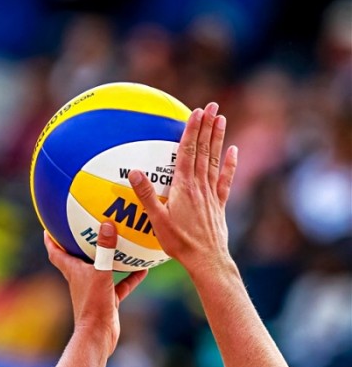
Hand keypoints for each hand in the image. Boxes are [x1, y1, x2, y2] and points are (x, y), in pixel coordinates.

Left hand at [44, 223, 147, 353]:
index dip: (51, 239)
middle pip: (76, 258)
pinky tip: (143, 269)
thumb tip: (108, 224)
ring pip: (101, 269)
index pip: (55, 252)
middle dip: (80, 243)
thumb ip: (105, 250)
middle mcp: (81, 278)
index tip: (49, 227)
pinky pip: (120, 284)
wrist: (99, 334)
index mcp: (73, 271)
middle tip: (88, 227)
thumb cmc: (93, 304)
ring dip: (108, 258)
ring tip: (121, 244)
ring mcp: (95, 289)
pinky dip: (130, 277)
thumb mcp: (100, 273)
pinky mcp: (108, 299)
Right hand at [128, 102, 237, 275]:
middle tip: (211, 106)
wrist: (206, 260)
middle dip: (206, 126)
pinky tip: (233, 150)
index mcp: (184, 187)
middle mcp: (200, 186)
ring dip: (217, 138)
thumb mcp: (156, 220)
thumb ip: (146, 195)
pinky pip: (225, 179)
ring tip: (220, 118)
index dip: (191, 131)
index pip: (188, 152)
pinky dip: (230, 163)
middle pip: (203, 150)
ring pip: (215, 159)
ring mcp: (212, 194)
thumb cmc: (179, 243)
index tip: (195, 111)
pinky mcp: (219, 204)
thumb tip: (134, 172)